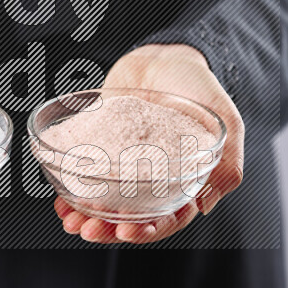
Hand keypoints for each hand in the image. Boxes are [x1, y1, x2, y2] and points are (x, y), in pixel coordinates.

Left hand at [55, 44, 244, 243]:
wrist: (164, 55)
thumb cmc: (199, 88)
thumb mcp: (225, 121)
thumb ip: (228, 161)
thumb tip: (205, 205)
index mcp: (182, 180)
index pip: (168, 217)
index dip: (148, 230)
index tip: (127, 232)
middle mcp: (151, 177)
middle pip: (131, 215)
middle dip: (108, 228)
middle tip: (88, 230)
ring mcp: (123, 162)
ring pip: (106, 199)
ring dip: (86, 215)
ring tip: (70, 220)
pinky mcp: (100, 145)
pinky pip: (86, 170)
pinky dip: (73, 187)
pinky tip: (59, 196)